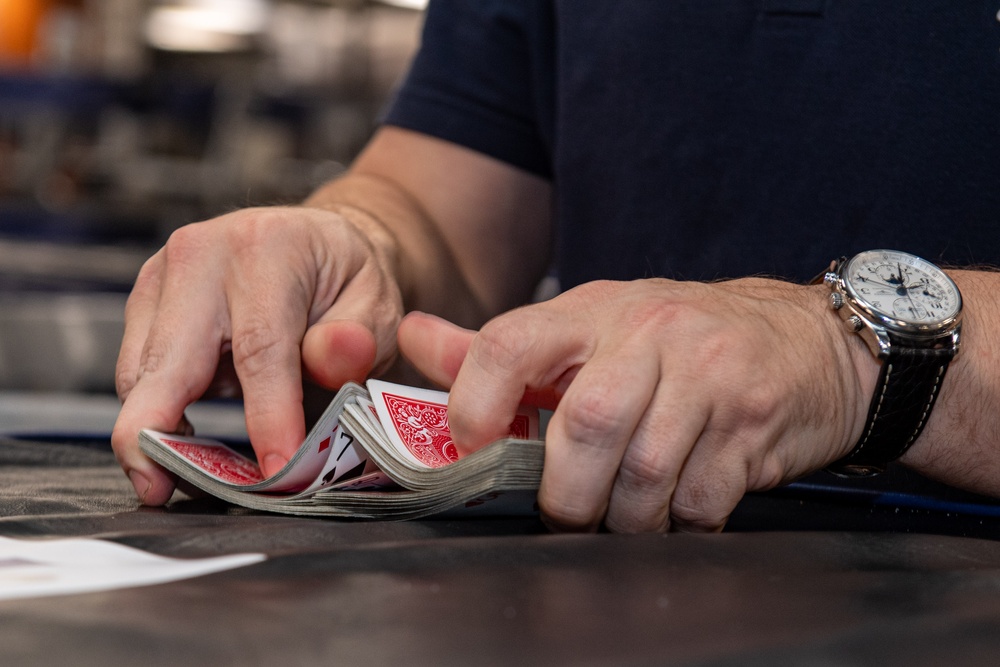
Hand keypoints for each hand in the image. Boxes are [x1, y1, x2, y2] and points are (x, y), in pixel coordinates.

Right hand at [113, 205, 403, 504]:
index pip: (261, 348)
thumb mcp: (376, 305)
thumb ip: (358, 337)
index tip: (274, 471)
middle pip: (169, 358)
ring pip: (141, 373)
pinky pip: (138, 372)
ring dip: (157, 431)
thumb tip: (335, 359)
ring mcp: (162, 276)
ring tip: (194, 476)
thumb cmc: (347, 281)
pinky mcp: (145, 301)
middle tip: (159, 490)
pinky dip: (156, 413)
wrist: (318, 244)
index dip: (266, 416)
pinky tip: (186, 443)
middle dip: (157, 432)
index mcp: (267, 249)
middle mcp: (202, 254)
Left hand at [398, 278, 875, 532]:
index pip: (509, 343)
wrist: (807, 339)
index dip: (475, 405)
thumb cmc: (684, 340)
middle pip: (586, 427)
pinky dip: (678, 523)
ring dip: (625, 518)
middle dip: (567, 495)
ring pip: (643, 475)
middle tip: (567, 514)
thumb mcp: (593, 327)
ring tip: (625, 514)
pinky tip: (677, 509)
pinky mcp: (753, 422)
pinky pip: (698, 500)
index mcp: (595, 311)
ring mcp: (708, 377)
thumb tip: (416, 337)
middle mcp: (651, 334)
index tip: (475, 449)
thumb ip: (502, 347)